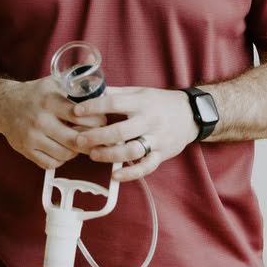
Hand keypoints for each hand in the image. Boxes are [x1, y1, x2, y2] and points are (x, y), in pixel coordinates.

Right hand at [0, 76, 107, 170]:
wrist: (3, 104)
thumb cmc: (35, 94)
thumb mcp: (54, 81)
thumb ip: (75, 74)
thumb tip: (92, 59)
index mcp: (50, 101)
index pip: (80, 115)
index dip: (96, 121)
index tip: (102, 120)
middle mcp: (40, 120)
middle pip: (75, 140)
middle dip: (91, 141)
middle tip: (98, 138)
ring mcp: (32, 137)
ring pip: (64, 155)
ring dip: (77, 152)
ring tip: (80, 143)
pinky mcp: (25, 150)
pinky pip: (50, 163)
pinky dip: (61, 160)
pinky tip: (64, 150)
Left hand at [71, 87, 196, 180]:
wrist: (190, 114)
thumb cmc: (159, 102)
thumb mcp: (139, 92)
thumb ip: (116, 94)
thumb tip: (90, 91)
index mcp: (142, 102)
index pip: (114, 103)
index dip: (94, 107)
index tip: (77, 111)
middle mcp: (150, 120)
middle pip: (120, 131)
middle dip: (96, 137)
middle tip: (79, 140)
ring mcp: (157, 138)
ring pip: (132, 151)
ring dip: (109, 155)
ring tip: (93, 154)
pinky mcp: (162, 154)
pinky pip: (146, 166)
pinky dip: (130, 173)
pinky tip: (115, 174)